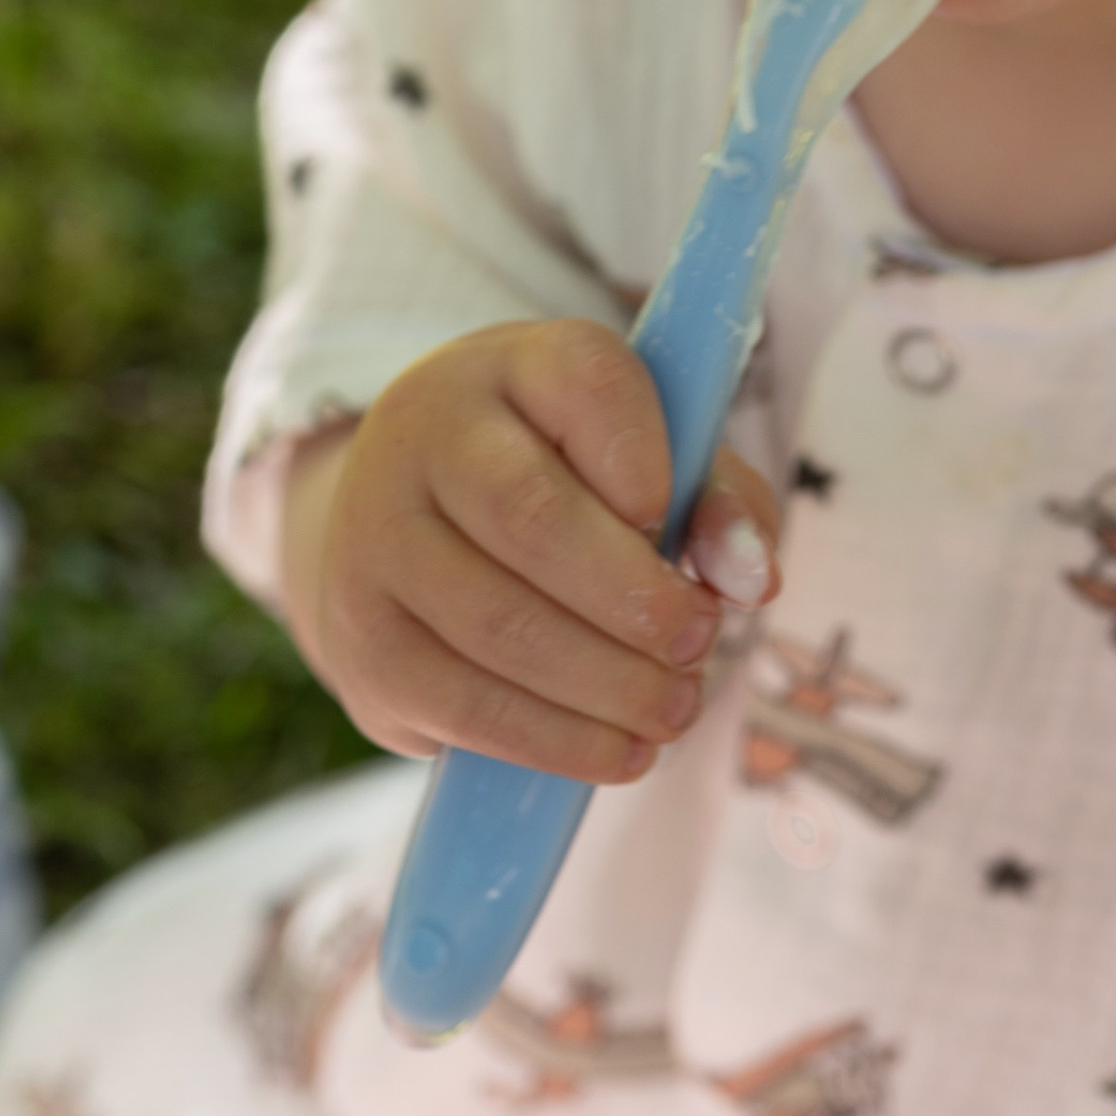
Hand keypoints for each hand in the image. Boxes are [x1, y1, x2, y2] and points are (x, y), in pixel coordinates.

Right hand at [277, 321, 781, 785]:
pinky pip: (464, 705)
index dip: (643, 456)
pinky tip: (621, 751)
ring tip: (675, 706)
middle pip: (531, 516)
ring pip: (496, 623)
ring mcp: (376, 538)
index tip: (676, 518)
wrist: (408, 521)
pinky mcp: (364, 643)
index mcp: (513, 365)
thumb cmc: (567, 482)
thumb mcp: (649, 457)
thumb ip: (717, 501)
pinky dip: (557, 741)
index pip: (583, 382)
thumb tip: (750, 579)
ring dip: (607, 684)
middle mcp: (426, 434)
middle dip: (634, 598)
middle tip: (699, 641)